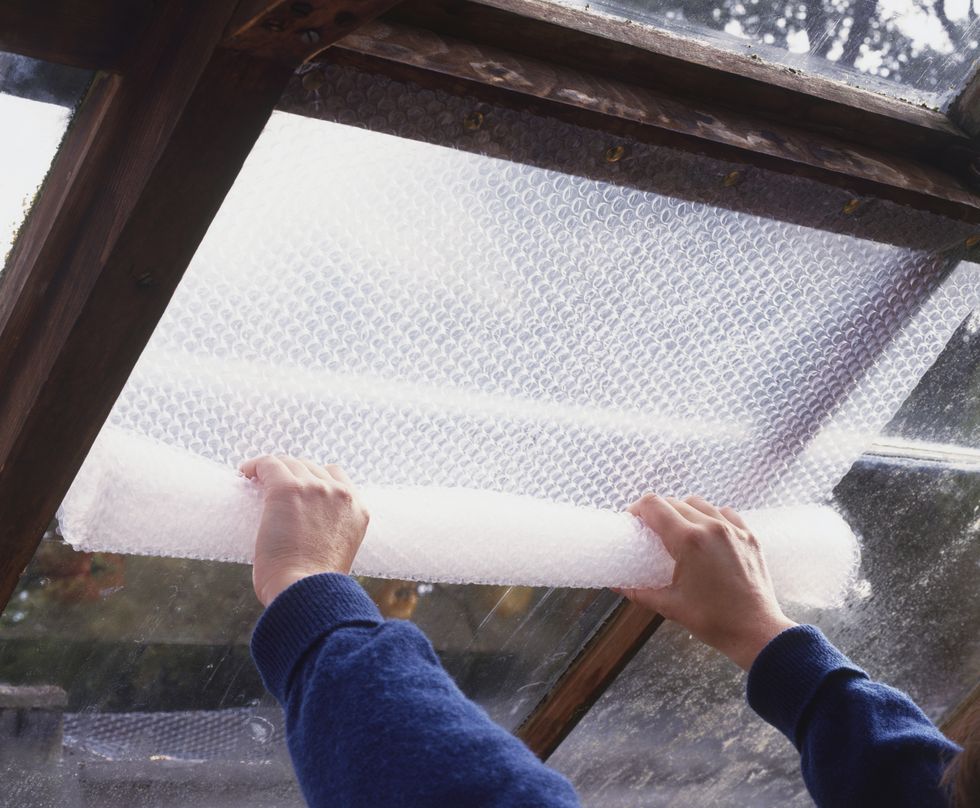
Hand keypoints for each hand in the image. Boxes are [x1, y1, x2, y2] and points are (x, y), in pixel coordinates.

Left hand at [240, 455, 369, 606]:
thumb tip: (307, 531)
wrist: (306, 592)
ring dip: (273, 469)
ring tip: (255, 477)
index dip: (314, 478)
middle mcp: (340, 494)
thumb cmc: (315, 586)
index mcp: (357, 510)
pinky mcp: (287, 489)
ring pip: (290, 463)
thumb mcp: (339, 552)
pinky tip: (245, 473)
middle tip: (272, 483)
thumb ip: (330, 532)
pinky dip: (255, 466)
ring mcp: (314, 489)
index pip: (336, 476)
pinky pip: (269, 465)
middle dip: (292, 472)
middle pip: (311, 467)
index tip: (298, 487)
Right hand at [619, 494, 795, 670]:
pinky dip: (710, 516)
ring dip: (682, 511)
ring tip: (677, 530)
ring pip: (698, 503)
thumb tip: (617, 585)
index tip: (632, 520)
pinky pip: (724, 513)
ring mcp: (733, 529)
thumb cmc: (713, 621)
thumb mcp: (670, 606)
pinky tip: (706, 532)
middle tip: (650, 529)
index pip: (654, 506)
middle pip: (673, 502)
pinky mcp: (749, 536)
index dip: (637, 509)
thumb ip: (639, 592)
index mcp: (688, 541)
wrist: (756, 632)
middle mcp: (711, 527)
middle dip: (656, 511)